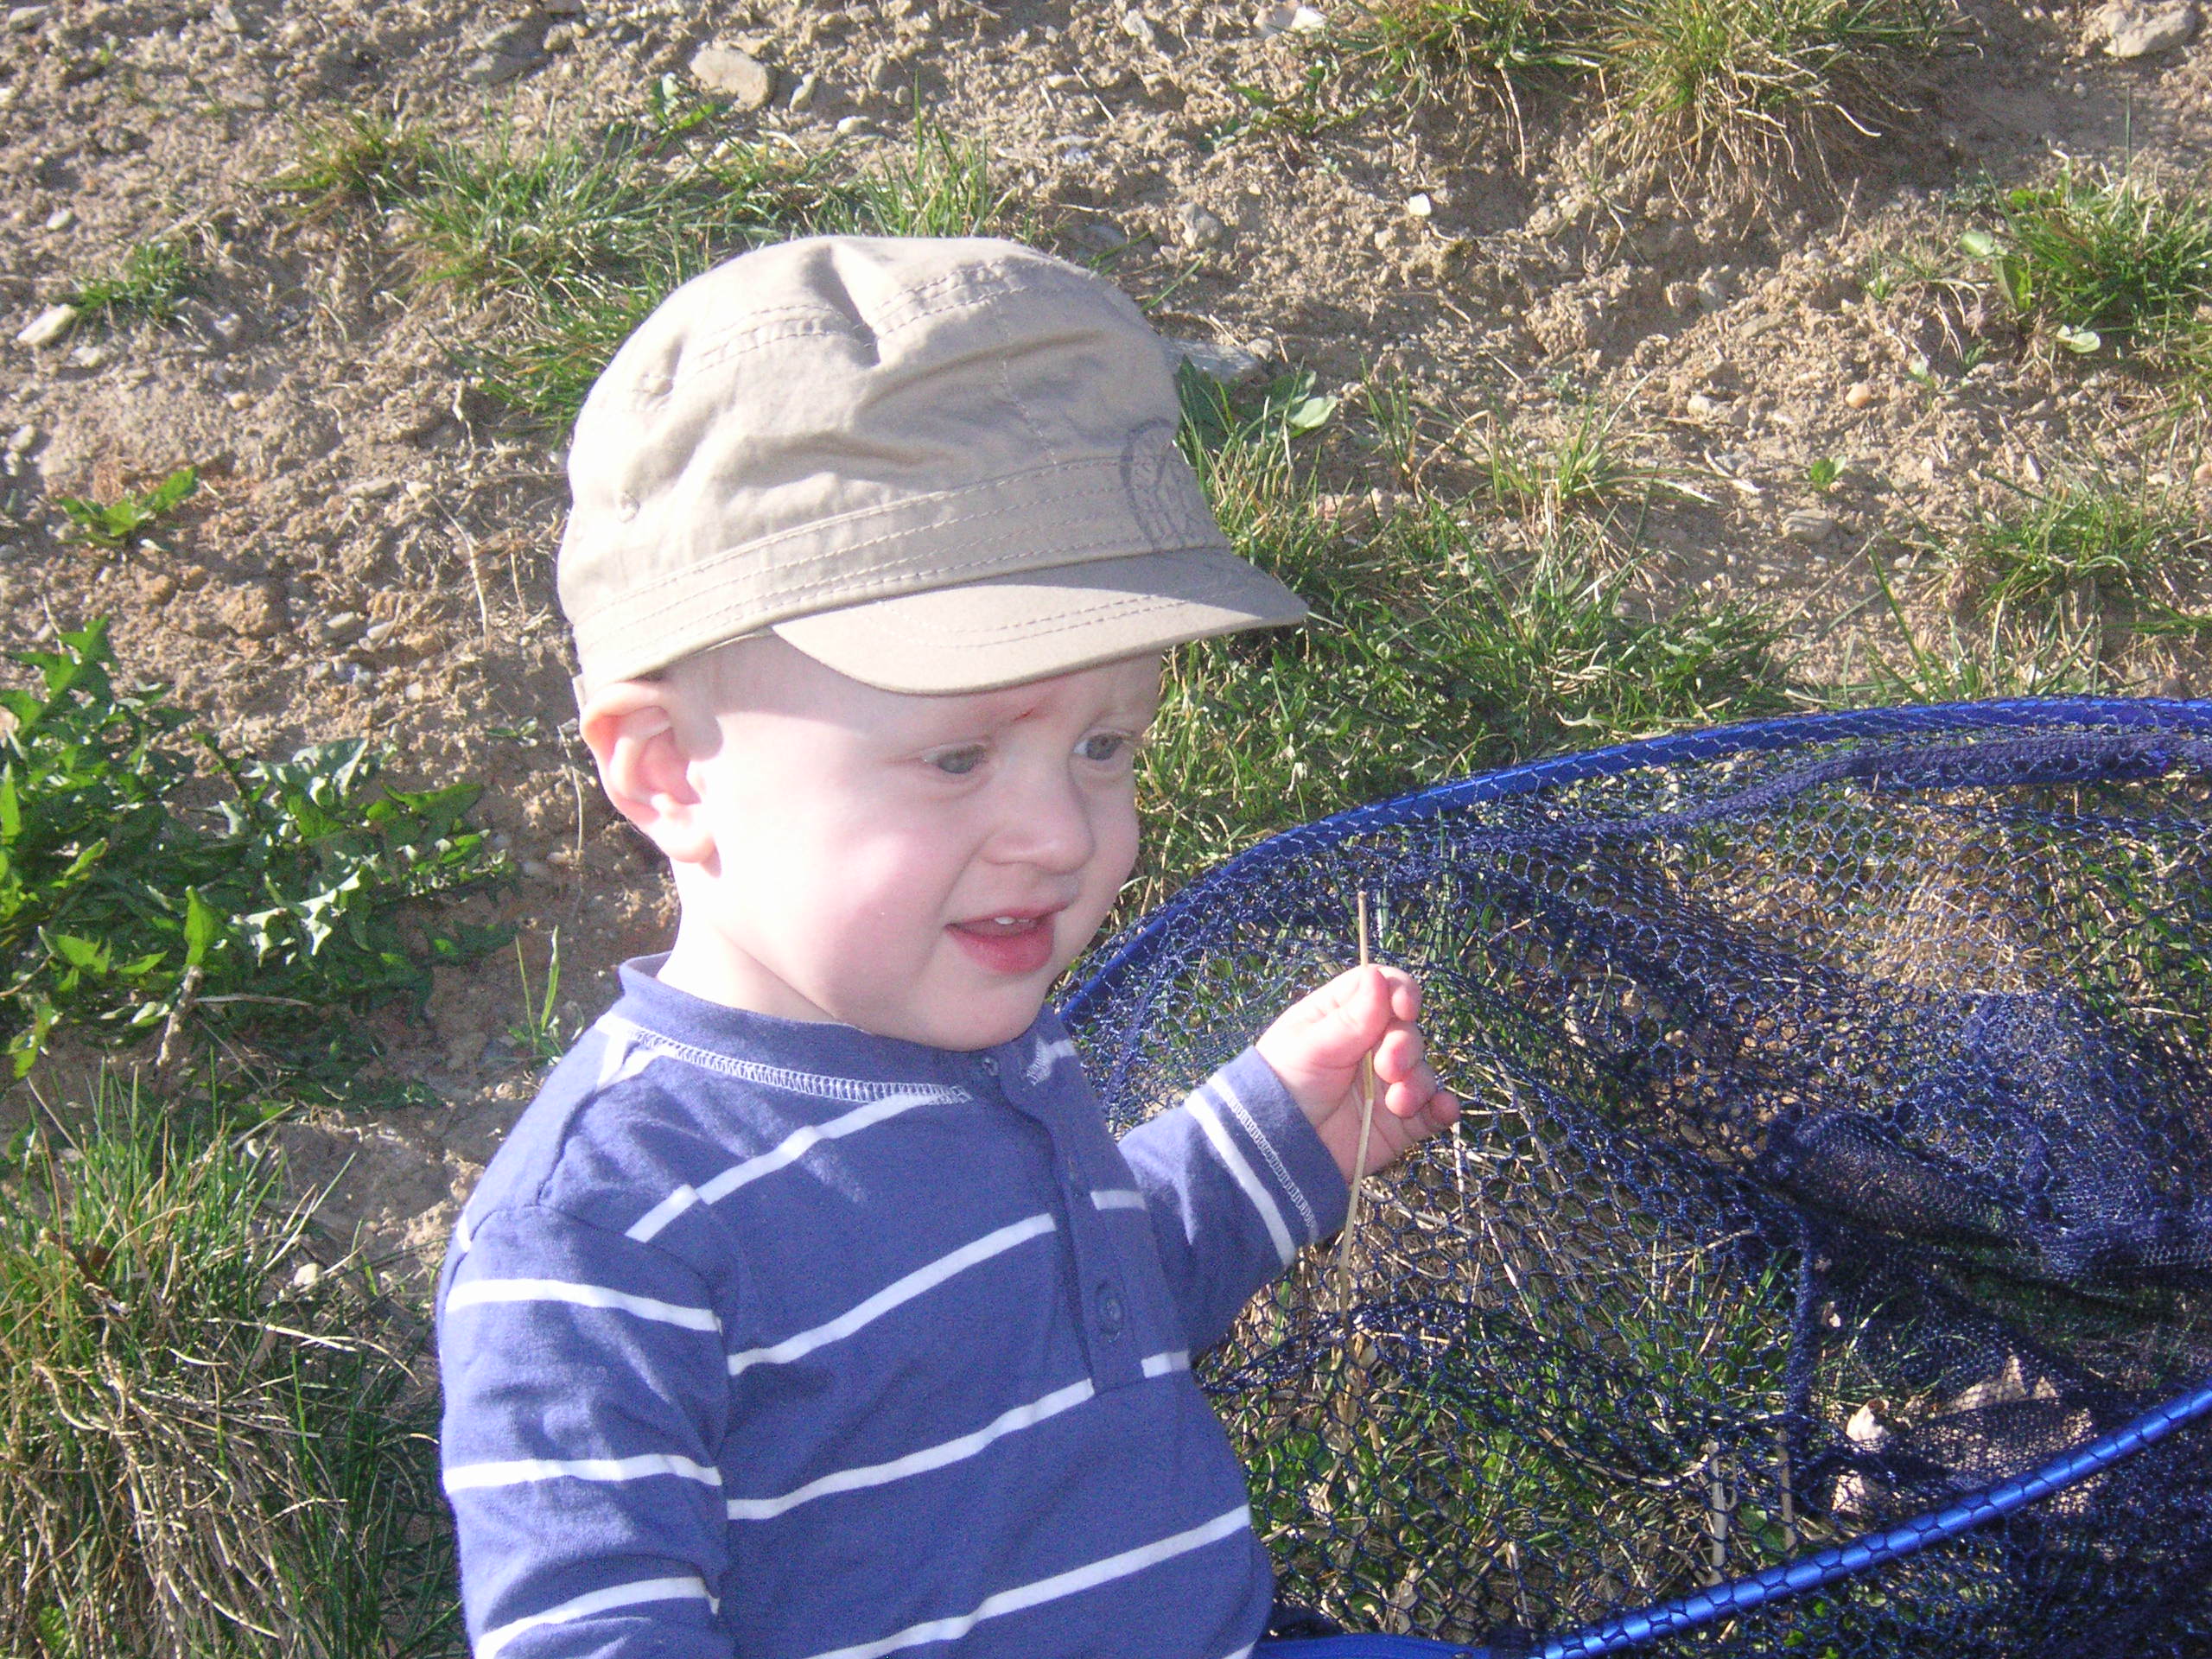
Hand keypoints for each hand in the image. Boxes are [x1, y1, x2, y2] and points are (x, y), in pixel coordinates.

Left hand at [1254, 965, 1458, 1184]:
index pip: (1384, 989)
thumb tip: (1379, 977)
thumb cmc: (1283, 1086)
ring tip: (1398, 1103)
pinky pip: (1434, 1109)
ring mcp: (1388, 1083)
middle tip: (1388, 1068)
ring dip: (1419, 1083)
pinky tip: (1442, 1110)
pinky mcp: (1401, 1120)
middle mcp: (1370, 1045)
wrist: (1278, 1149)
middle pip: (1407, 1030)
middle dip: (1405, 1046)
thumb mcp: (1311, 1048)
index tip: (1405, 1008)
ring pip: (1423, 1070)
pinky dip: (1443, 1108)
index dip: (1401, 992)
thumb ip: (1350, 1019)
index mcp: (1344, 1016)